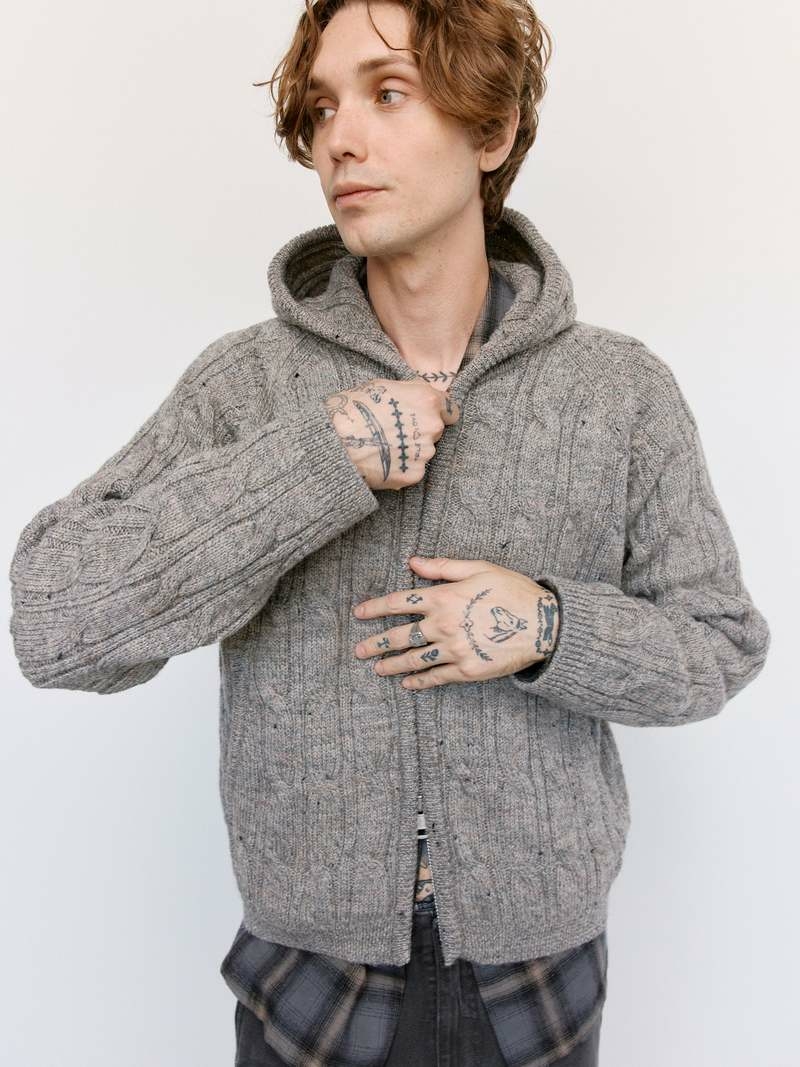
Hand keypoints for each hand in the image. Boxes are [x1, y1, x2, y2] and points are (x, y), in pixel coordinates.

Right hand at [324, 378, 460, 489]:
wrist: (335, 443)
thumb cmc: (353, 409)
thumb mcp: (383, 385)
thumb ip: (411, 391)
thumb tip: (420, 396)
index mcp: (428, 400)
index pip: (451, 410)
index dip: (437, 413)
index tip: (424, 416)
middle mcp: (432, 427)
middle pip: (436, 431)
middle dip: (420, 431)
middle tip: (394, 430)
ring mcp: (424, 453)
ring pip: (425, 451)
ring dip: (411, 450)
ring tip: (384, 446)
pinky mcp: (414, 475)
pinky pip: (413, 469)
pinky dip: (402, 467)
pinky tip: (383, 460)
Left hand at [351, 556, 558, 689]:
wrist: (544, 625)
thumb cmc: (513, 591)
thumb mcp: (479, 569)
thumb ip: (443, 567)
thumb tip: (413, 561)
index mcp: (444, 598)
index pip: (399, 602)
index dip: (376, 608)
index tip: (359, 613)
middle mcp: (443, 625)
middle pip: (400, 636)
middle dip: (376, 643)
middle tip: (359, 650)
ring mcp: (454, 650)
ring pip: (414, 659)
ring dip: (393, 665)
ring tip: (377, 668)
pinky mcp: (467, 670)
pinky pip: (436, 677)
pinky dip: (420, 681)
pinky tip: (407, 684)